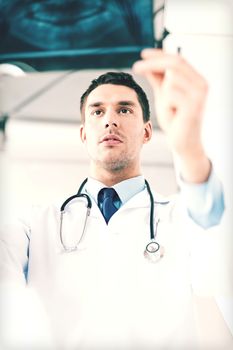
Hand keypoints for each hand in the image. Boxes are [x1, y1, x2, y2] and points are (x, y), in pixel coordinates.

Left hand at [133, 48, 210, 182]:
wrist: (184, 144)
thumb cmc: (176, 122)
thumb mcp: (164, 97)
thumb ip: (158, 81)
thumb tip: (148, 65)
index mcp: (196, 80)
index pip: (177, 59)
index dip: (159, 54)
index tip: (143, 54)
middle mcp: (201, 84)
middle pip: (174, 63)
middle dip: (153, 63)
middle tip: (136, 67)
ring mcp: (199, 94)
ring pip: (170, 80)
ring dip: (163, 95)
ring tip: (170, 110)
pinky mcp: (194, 105)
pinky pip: (170, 94)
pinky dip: (166, 106)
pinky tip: (173, 116)